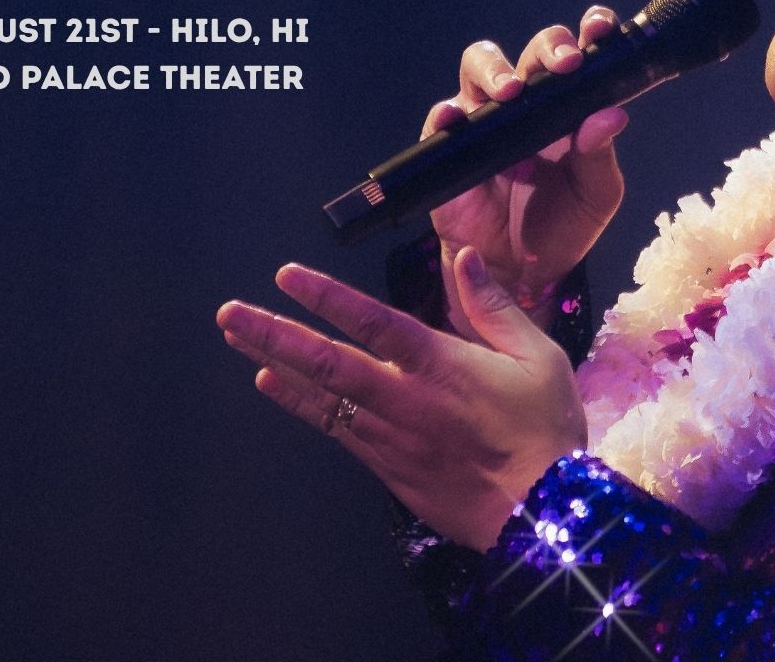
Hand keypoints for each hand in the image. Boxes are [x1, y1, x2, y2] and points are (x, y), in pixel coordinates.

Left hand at [217, 246, 587, 553]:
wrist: (543, 517)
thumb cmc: (546, 432)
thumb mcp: (538, 358)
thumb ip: (494, 307)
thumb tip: (465, 257)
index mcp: (441, 366)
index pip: (374, 322)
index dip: (327, 297)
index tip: (287, 276)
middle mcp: (404, 399)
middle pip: (327, 363)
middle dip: (275, 334)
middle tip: (229, 312)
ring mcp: (389, 436)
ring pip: (320, 396)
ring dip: (275, 363)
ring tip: (235, 339)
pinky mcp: (386, 467)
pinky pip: (333, 428)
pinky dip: (298, 403)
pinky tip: (272, 384)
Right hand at [424, 7, 628, 341]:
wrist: (521, 272)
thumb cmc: (563, 227)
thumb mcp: (595, 196)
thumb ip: (601, 155)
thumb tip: (612, 114)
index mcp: (568, 107)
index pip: (576, 55)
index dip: (588, 32)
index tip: (601, 29)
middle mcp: (527, 104)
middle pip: (528, 54)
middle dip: (547, 47)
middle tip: (564, 63)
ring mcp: (485, 121)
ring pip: (479, 69)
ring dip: (494, 69)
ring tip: (510, 90)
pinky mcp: (451, 147)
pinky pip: (441, 120)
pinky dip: (446, 113)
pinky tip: (456, 117)